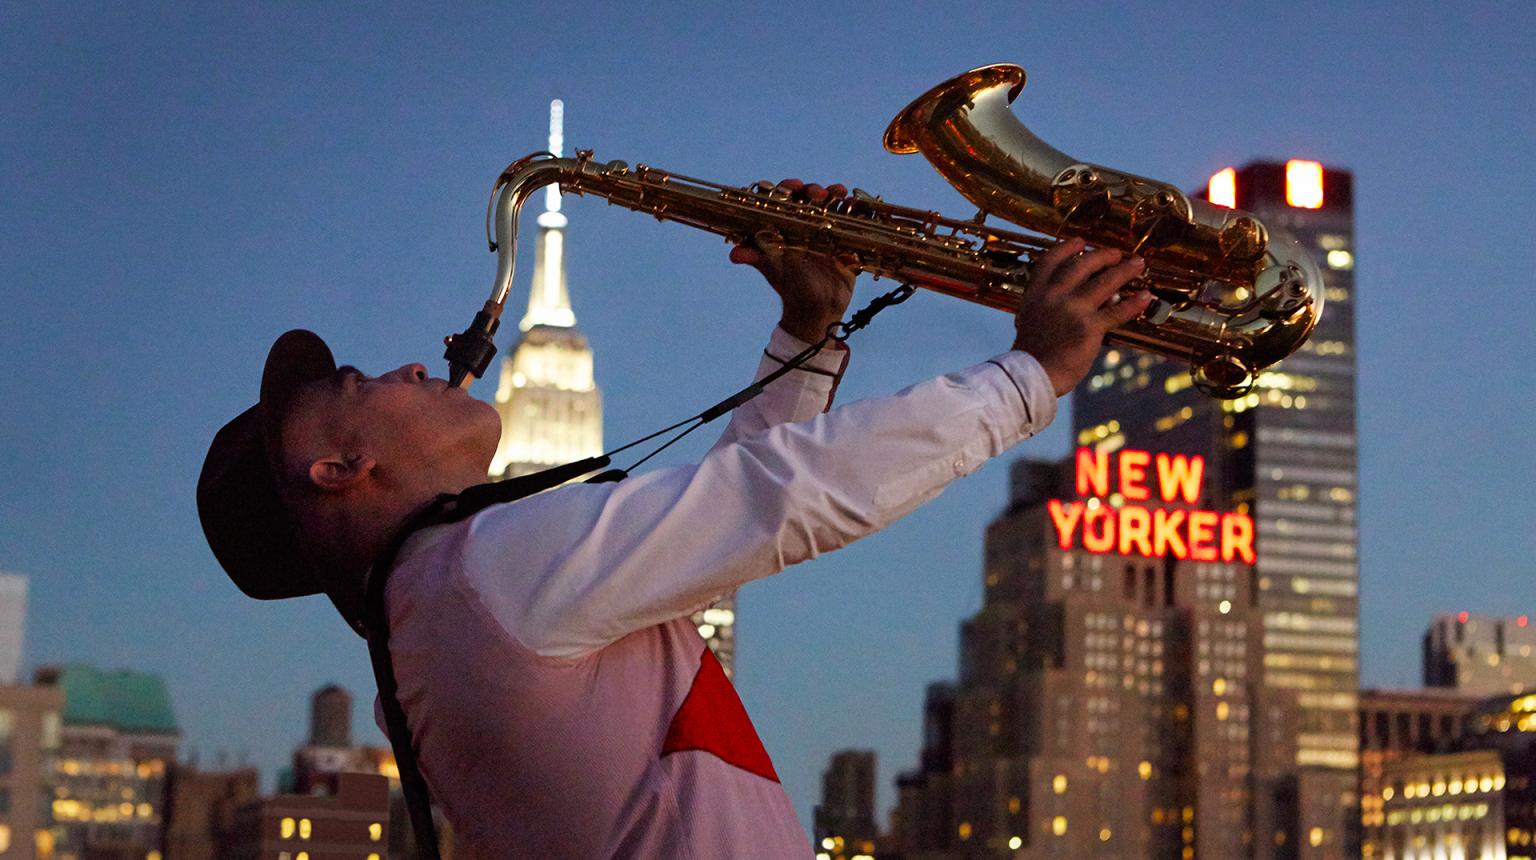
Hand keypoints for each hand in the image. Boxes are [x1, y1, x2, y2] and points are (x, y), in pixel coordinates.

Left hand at [729, 179, 857, 344]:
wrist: (816, 310)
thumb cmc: (790, 286)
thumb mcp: (773, 269)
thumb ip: (756, 257)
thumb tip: (734, 255)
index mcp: (787, 226)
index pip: (785, 198)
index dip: (788, 188)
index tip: (794, 187)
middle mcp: (807, 224)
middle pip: (810, 197)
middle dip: (814, 190)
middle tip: (818, 193)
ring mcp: (828, 231)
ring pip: (832, 205)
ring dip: (836, 195)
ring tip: (840, 194)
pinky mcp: (846, 242)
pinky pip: (852, 222)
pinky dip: (856, 211)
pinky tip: (858, 207)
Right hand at [1012, 237, 1152, 395]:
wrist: (1032, 375)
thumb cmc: (1032, 353)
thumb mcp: (1030, 320)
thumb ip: (1047, 305)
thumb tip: (1077, 297)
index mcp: (1036, 293)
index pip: (1051, 261)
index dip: (1068, 248)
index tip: (1081, 242)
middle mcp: (1054, 295)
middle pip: (1082, 264)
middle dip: (1102, 256)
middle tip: (1116, 254)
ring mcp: (1072, 309)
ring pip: (1105, 282)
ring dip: (1124, 270)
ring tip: (1137, 264)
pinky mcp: (1089, 327)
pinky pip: (1117, 311)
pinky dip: (1134, 303)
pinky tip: (1145, 296)